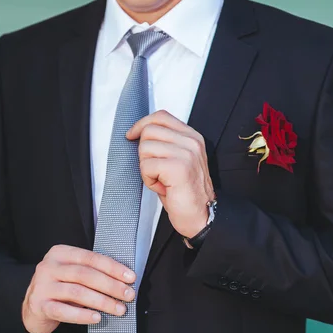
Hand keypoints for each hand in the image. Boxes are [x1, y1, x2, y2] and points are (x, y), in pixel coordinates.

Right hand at [22, 245, 136, 332]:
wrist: (32, 307)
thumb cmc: (60, 288)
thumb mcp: (72, 274)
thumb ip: (92, 272)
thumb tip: (124, 281)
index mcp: (60, 253)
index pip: (91, 258)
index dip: (113, 268)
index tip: (130, 278)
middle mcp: (49, 266)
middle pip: (85, 274)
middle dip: (111, 285)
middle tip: (128, 295)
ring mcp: (42, 286)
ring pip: (77, 292)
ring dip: (102, 301)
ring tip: (119, 309)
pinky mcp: (39, 305)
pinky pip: (64, 311)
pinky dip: (82, 315)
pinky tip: (97, 318)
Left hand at [127, 111, 214, 237]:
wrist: (200, 216)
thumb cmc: (186, 192)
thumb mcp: (179, 160)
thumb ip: (167, 143)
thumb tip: (140, 134)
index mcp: (192, 137)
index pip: (161, 116)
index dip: (141, 124)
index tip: (132, 135)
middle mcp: (191, 142)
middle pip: (149, 131)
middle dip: (144, 153)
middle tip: (156, 170)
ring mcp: (186, 153)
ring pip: (145, 148)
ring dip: (146, 168)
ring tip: (161, 180)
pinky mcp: (178, 167)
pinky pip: (146, 166)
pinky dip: (148, 180)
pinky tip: (162, 187)